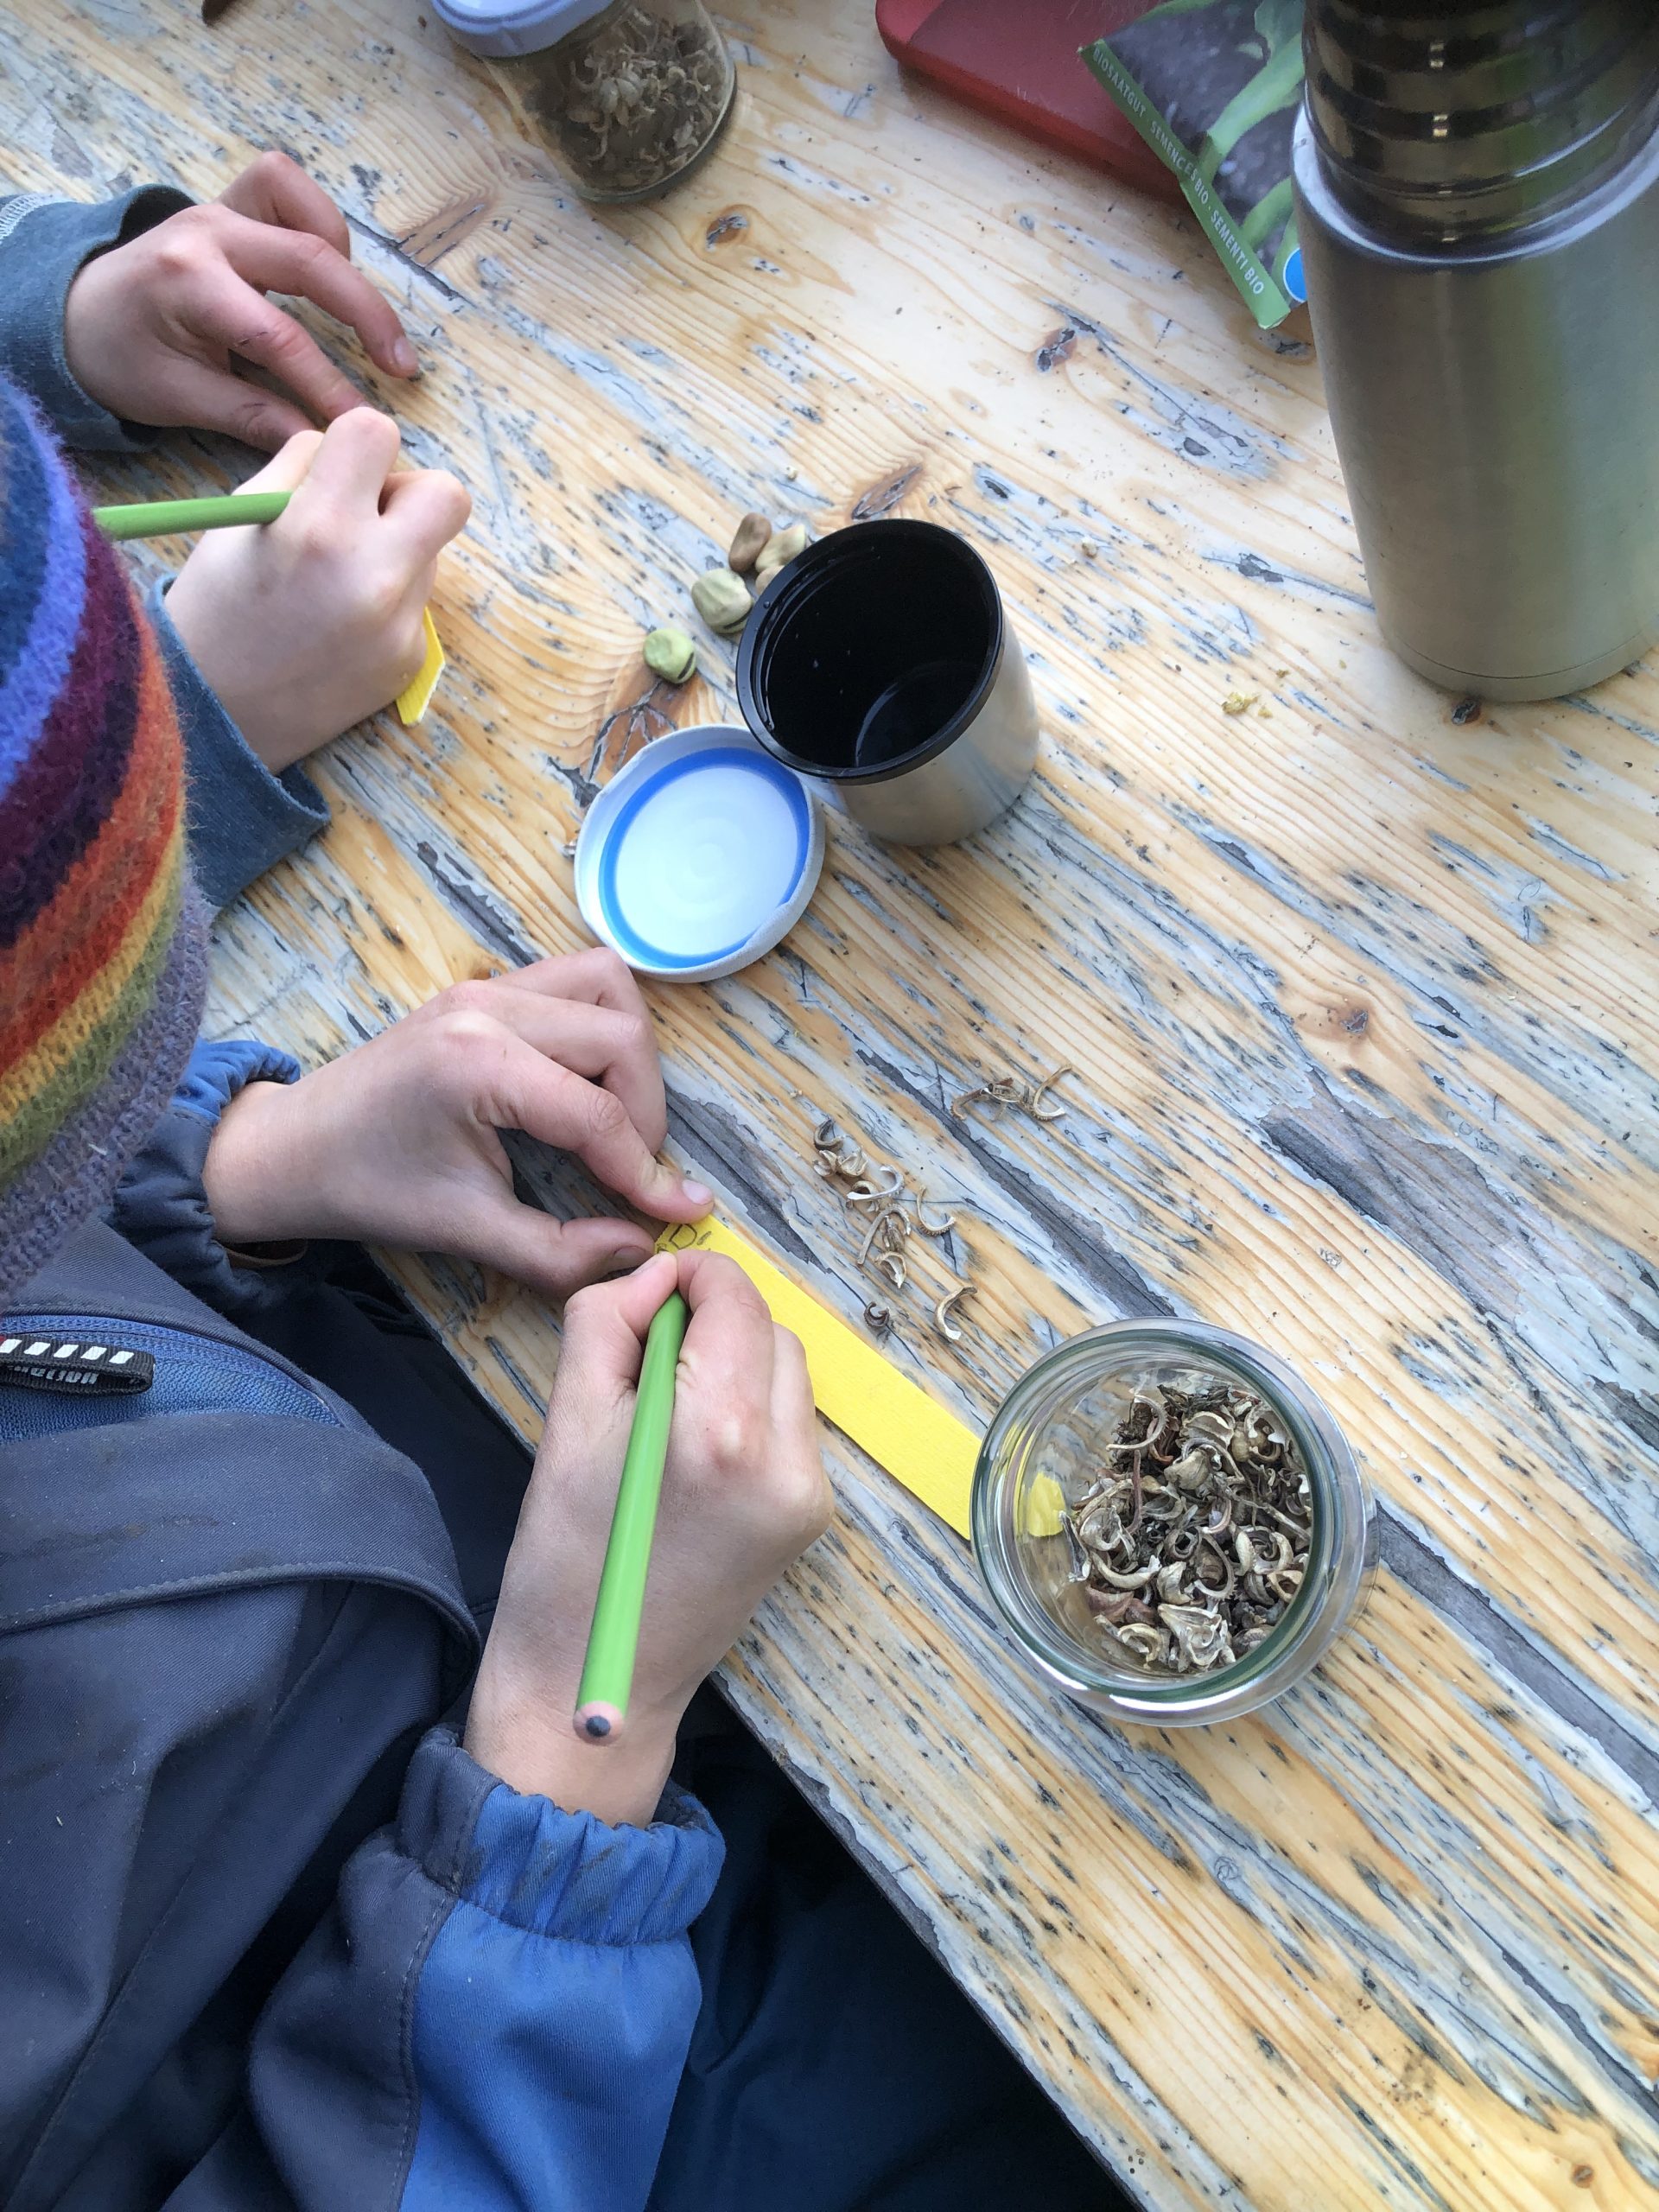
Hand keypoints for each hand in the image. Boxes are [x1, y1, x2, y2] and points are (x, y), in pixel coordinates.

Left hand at [64, 150, 417, 448]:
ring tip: (362, 315)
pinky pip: (285, 187)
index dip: (327, 384)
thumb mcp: (178, 399)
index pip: (278, 335)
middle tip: (400, 366)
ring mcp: (220, 210)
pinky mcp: (230, 205)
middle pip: (311, 258)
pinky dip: (317, 219)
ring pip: (305, 206)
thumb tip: (316, 444)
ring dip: (344, 260)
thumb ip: (250, 417)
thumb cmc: (123, 358)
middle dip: (366, 315)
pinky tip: (326, 268)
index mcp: (188, 282)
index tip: (359, 423)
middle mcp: (208, 232)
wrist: (76, 311)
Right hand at [163, 409, 469, 770]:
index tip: (341, 470)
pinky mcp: (411, 660)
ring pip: (430, 551)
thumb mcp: (240, 517)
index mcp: (321, 527)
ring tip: (335, 581)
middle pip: (447, 494)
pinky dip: (387, 601)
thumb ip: (302, 469)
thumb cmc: (215, 605)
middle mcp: (375, 576)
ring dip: (395, 549)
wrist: (212, 714)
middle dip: (409, 494)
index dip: (360, 445)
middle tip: (367, 515)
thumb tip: (352, 450)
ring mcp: (401, 625)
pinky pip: (416, 603)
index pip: (379, 433)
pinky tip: (341, 625)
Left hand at [201, 951, 713, 1290]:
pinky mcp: (485, 986)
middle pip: (622, 1036)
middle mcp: (487, 1007)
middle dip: (647, 1111)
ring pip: (609, 986)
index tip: (679, 1213)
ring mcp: (486, 986)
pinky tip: (588, 1083)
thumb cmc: (369, 1190)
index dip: (647, 1171)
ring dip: (631, 1054)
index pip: (599, 1112)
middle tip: (634, 1173)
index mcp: (477, 1064)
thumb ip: (560, 1251)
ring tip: (617, 1119)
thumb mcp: (466, 1232)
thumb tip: (643, 1248)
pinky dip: (601, 1026)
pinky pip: (576, 980)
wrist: (291, 1149)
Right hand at [465, 1248, 831, 1824]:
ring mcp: (808, 1494)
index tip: (648, 1291)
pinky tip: (695, 1452)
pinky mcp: (810, 1518)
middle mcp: (784, 1459)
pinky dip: (749, 1412)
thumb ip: (608, 1320)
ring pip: (787, 1373)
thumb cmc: (563, 1557)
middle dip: (713, 1321)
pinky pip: (790, 1425)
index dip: (690, 1274)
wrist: (588, 1685)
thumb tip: (657, 1275)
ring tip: (667, 1409)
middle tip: (645, 1355)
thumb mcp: (569, 1418)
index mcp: (720, 1430)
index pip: (734, 1296)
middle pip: (769, 1329)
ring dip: (735, 1365)